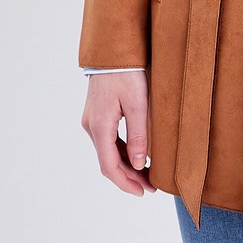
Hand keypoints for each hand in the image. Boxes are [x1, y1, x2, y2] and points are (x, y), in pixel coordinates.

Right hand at [81, 71, 156, 196]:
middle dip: (129, 177)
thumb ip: (138, 135)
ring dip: (126, 165)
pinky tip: (136, 156)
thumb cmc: (127, 73)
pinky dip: (121, 152)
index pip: (109, 166)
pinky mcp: (97, 114)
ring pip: (108, 152)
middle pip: (108, 161)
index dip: (126, 183)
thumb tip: (139, 164)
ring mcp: (92, 120)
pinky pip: (108, 140)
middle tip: (151, 187)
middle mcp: (92, 126)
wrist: (113, 50)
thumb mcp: (138, 104)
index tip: (143, 192)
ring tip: (147, 175)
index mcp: (100, 126)